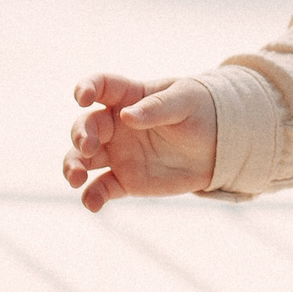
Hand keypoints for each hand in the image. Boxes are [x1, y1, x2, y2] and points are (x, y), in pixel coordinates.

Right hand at [63, 74, 218, 212]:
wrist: (219, 146)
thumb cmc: (201, 111)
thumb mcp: (186, 101)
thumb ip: (157, 107)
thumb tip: (127, 116)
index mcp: (130, 96)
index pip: (101, 86)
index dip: (86, 88)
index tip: (81, 97)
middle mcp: (116, 125)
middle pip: (86, 126)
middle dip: (81, 135)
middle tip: (88, 147)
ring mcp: (118, 153)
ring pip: (82, 159)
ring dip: (72, 166)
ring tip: (76, 178)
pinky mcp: (126, 180)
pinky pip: (101, 189)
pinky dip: (92, 197)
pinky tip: (92, 205)